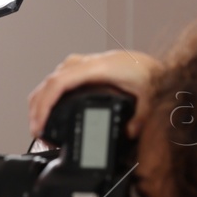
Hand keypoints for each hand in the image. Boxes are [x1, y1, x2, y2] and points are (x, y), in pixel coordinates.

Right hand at [26, 49, 160, 138]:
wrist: (160, 64)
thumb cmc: (154, 75)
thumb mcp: (150, 98)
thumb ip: (141, 118)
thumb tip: (128, 133)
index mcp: (100, 68)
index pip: (59, 82)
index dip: (44, 104)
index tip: (39, 123)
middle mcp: (90, 63)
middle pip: (50, 82)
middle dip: (37, 107)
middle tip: (36, 130)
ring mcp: (86, 64)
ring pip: (51, 78)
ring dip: (40, 99)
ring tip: (38, 122)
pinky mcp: (87, 68)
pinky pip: (59, 77)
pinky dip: (49, 92)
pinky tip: (48, 105)